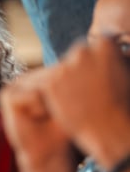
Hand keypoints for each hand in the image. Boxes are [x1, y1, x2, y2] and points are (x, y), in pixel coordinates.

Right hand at [0, 69, 72, 171]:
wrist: (45, 150)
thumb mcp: (69, 102)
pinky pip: (33, 95)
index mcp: (40, 76)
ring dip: (48, 103)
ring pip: (44, 85)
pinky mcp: (7, 94)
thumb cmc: (60, 128)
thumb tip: (69, 66)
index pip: (59, 71)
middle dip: (56, 98)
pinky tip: (34, 117)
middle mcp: (26, 77)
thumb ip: (68, 83)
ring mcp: (15, 84)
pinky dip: (38, 108)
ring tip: (43, 115)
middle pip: (52, 76)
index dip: (66, 91)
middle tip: (49, 115)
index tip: (61, 108)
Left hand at [40, 36, 129, 161]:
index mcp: (104, 44)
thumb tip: (117, 51)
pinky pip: (52, 84)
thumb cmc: (123, 101)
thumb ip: (116, 58)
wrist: (109, 128)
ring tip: (82, 96)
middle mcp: (82, 51)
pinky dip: (57, 91)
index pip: (100, 43)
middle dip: (83, 66)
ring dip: (69, 78)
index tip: (102, 70)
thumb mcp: (126, 72)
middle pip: (79, 54)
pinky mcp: (50, 84)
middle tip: (90, 85)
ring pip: (64, 69)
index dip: (101, 57)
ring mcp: (64, 67)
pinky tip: (70, 103)